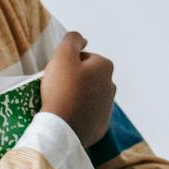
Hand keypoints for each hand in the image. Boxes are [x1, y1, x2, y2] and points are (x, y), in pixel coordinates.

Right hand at [40, 31, 115, 147]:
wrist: (61, 129)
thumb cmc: (62, 89)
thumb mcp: (63, 55)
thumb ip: (73, 39)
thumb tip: (82, 39)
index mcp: (105, 67)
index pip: (82, 58)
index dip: (66, 64)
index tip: (57, 75)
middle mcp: (111, 86)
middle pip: (86, 78)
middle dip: (73, 81)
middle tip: (57, 89)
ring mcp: (107, 108)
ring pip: (87, 97)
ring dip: (76, 97)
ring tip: (60, 104)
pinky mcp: (100, 126)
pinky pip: (86, 116)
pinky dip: (77, 115)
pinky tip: (66, 118)